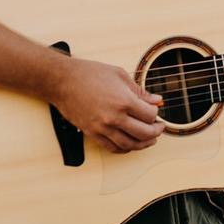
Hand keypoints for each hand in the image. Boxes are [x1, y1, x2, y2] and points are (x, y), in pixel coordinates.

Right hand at [50, 57, 164, 152]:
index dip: (156, 114)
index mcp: (124, 101)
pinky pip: (112, 148)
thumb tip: (156, 100)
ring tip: (150, 139)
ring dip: (143, 144)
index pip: (150, 115)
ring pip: (129, 144)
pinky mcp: (92, 133)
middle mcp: (114, 117)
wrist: (63, 81)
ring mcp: (102, 128)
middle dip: (156, 131)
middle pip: (144, 133)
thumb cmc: (90, 74)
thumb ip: (139, 91)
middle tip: (159, 127)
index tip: (156, 111)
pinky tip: (130, 143)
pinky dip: (125, 149)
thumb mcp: (120, 76)